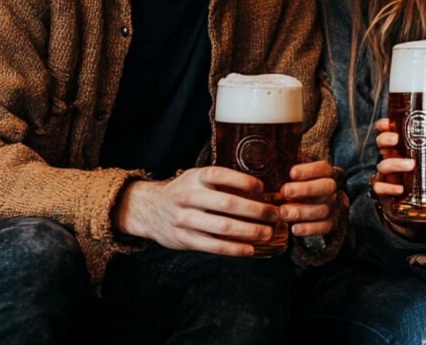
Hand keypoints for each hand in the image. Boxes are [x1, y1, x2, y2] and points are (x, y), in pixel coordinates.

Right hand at [112, 166, 278, 255]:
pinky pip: (213, 246)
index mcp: (195, 178)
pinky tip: (250, 248)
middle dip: (256, 210)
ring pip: (222, 228)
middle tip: (275, 214)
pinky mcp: (184, 239)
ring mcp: (185, 220)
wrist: (150, 209)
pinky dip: (234, 248)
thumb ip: (222, 182)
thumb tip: (262, 188)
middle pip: (227, 204)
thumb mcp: (198, 178)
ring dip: (249, 231)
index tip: (263, 187)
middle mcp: (189, 197)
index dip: (244, 181)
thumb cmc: (185, 191)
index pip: (221, 176)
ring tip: (268, 233)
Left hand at [280, 160, 344, 238]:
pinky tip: (294, 228)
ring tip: (282, 213)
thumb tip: (265, 169)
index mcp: (325, 175)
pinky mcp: (331, 223)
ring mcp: (333, 207)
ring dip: (301, 211)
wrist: (308, 211)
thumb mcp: (294, 180)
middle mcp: (332, 190)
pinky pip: (324, 227)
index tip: (291, 173)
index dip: (308, 170)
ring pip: (323, 209)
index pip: (323, 168)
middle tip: (284, 192)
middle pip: (327, 186)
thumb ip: (286, 175)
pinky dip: (308, 228)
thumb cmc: (296, 191)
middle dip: (306, 189)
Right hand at [369, 117, 419, 237]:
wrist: (416, 210)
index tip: (388, 122)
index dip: (384, 124)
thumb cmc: (424, 181)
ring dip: (395, 163)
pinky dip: (389, 187)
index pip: (387, 131)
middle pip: (381, 143)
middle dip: (386, 138)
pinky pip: (380, 188)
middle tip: (396, 139)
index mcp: (401, 148)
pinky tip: (400, 189)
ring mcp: (386, 176)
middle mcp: (391, 159)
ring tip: (410, 165)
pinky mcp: (385, 193)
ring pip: (383, 165)